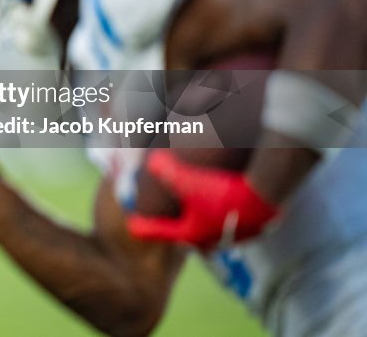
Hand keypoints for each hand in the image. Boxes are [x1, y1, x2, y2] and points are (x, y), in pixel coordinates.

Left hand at [126, 150, 279, 250]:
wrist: (269, 195)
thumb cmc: (225, 191)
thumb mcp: (190, 180)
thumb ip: (167, 171)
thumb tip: (151, 162)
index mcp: (193, 233)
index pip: (161, 232)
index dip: (145, 228)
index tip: (132, 228)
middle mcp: (213, 239)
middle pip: (187, 235)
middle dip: (175, 227)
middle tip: (164, 221)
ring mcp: (234, 235)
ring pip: (210, 230)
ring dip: (200, 220)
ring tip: (194, 209)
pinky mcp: (253, 227)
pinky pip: (229, 223)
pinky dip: (221, 214)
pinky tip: (223, 202)